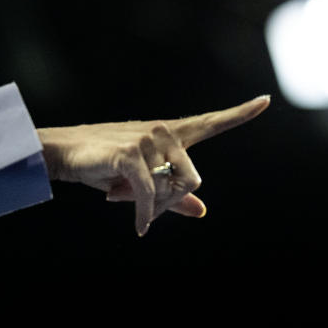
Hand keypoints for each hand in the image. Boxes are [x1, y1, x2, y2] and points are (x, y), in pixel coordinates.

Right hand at [37, 95, 270, 235]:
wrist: (62, 152)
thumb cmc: (101, 165)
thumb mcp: (140, 181)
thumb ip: (173, 195)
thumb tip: (201, 211)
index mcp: (168, 133)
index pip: (210, 122)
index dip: (240, 114)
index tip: (266, 101)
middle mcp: (162, 131)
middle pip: (192, 180)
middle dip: (169, 201)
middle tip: (139, 205)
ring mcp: (147, 140)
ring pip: (170, 190)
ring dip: (150, 207)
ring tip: (120, 196)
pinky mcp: (130, 154)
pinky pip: (149, 196)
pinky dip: (144, 215)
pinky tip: (139, 227)